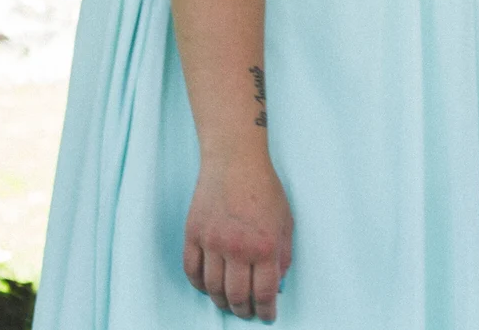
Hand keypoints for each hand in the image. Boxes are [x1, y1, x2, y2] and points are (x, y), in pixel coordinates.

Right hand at [185, 154, 291, 321]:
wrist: (235, 162)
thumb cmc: (265, 189)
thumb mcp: (286, 222)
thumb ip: (283, 255)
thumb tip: (277, 284)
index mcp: (265, 246)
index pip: (263, 292)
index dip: (265, 310)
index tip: (267, 317)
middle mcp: (237, 248)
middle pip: (236, 295)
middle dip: (243, 311)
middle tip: (247, 315)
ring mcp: (212, 243)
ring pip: (212, 288)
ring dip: (221, 302)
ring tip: (229, 306)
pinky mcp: (193, 236)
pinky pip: (192, 271)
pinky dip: (200, 286)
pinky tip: (208, 289)